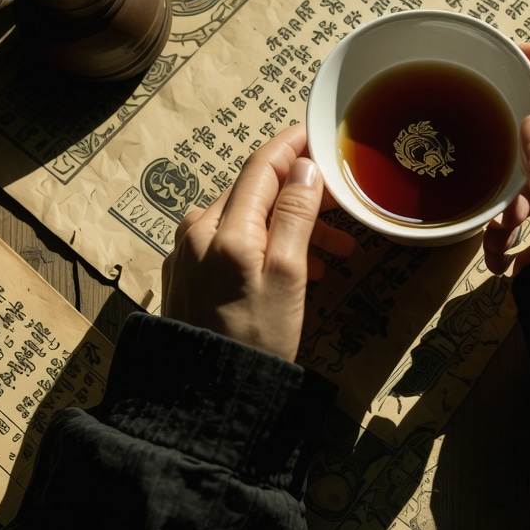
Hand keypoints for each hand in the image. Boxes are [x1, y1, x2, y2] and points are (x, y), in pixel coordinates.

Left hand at [161, 125, 354, 360]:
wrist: (206, 395)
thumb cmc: (255, 337)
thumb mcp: (287, 275)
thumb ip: (295, 216)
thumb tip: (304, 166)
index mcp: (224, 227)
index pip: (262, 166)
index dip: (292, 146)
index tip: (318, 134)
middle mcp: (199, 230)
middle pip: (255, 193)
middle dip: (302, 198)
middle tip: (343, 214)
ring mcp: (188, 253)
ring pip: (247, 221)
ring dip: (289, 228)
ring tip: (331, 258)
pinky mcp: (187, 275)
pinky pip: (231, 243)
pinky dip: (265, 247)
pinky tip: (292, 272)